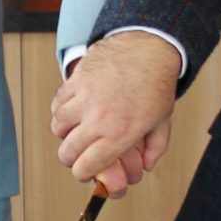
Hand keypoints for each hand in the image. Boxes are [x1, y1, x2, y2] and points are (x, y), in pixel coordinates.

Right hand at [51, 34, 178, 192]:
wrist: (148, 47)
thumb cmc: (156, 83)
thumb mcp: (162, 120)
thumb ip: (155, 147)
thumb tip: (147, 166)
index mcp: (121, 133)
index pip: (87, 165)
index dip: (82, 173)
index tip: (83, 171)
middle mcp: (100, 118)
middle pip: (68, 151)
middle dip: (70, 158)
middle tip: (75, 155)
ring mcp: (86, 98)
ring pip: (58, 126)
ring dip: (64, 132)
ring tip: (72, 130)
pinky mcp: (77, 80)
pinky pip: (58, 102)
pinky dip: (60, 109)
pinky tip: (70, 109)